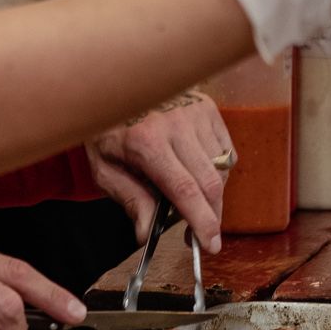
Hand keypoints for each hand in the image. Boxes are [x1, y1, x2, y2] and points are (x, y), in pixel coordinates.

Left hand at [86, 90, 234, 251]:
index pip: (185, 190)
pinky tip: (195, 170)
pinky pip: (225, 151)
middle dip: (212, 216)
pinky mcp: (208, 107)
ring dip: (213, 193)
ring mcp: (195, 112)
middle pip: (211, 184)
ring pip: (221, 169)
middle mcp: (176, 124)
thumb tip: (146, 235)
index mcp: (146, 142)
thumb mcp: (105, 169)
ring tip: (190, 197)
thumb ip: (130, 200)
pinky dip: (217, 170)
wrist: (114, 84)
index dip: (202, 222)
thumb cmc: (107, 129)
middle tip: (203, 234)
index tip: (210, 245)